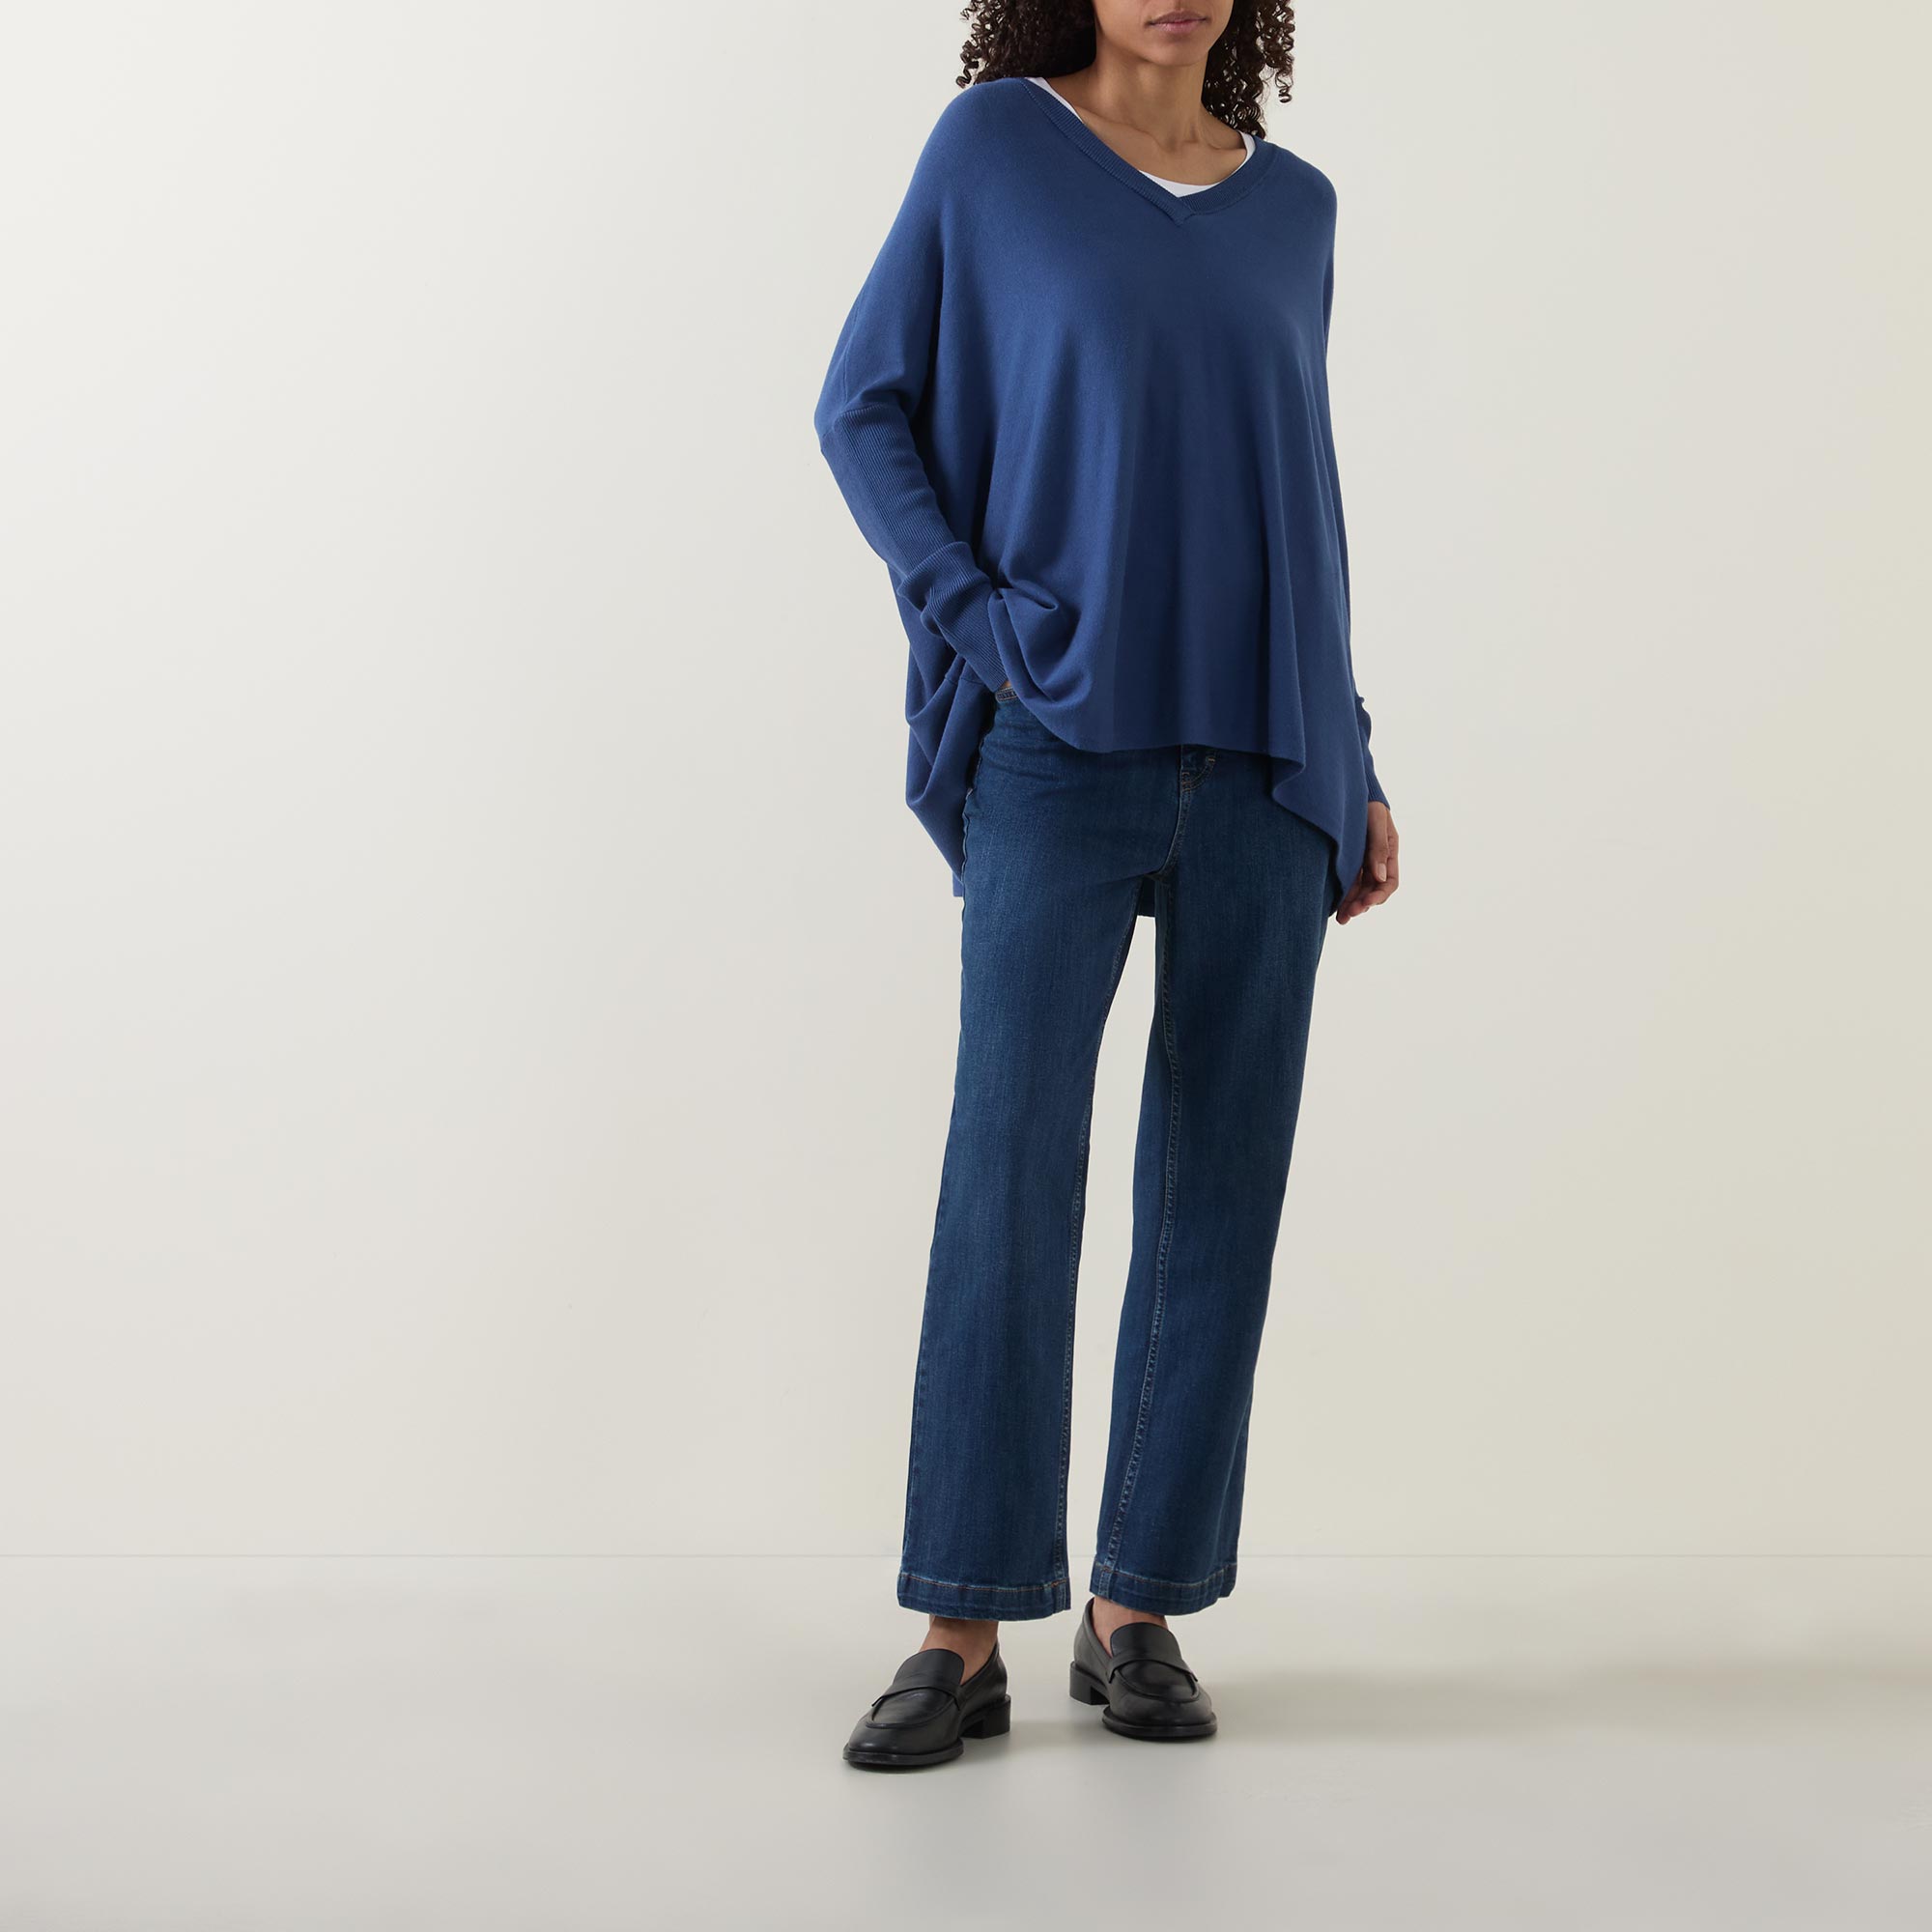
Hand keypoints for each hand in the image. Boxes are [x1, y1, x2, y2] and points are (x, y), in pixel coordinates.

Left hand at [1336, 803, 1398, 923]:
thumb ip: (1378, 847)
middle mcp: (1377, 859)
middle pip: (1373, 889)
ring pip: (1359, 889)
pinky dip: (1342, 894)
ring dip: (1352, 904)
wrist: (1346, 787)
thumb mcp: (1376, 821)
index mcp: (1390, 851)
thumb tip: (1379, 876)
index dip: (1379, 896)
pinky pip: (1347, 881)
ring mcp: (1362, 860)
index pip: (1389, 882)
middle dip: (1362, 904)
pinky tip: (1333, 906)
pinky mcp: (1347, 859)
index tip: (1365, 903)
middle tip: (1347, 916)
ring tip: (1340, 919)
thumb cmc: (1366, 801)